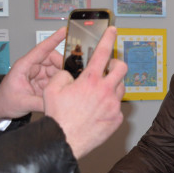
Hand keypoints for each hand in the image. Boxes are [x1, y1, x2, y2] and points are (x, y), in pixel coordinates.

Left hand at [0, 27, 66, 122]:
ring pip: (56, 69)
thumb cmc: (5, 101)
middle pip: (52, 59)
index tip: (64, 31)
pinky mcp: (42, 81)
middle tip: (68, 76)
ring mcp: (38, 74)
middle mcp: (32, 67)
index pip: (41, 49)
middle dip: (62, 66)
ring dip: (62, 76)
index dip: (53, 39)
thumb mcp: (23, 103)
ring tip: (64, 86)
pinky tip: (61, 90)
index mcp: (24, 66)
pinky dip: (60, 83)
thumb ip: (40, 103)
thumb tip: (56, 103)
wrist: (0, 108)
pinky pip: (55, 78)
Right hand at [42, 28, 127, 159]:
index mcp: (90, 80)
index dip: (108, 38)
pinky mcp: (117, 119)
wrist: (65, 141)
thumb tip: (70, 75)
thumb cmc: (58, 118)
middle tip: (110, 67)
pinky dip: (110, 106)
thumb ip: (62, 75)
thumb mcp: (51, 90)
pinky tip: (98, 111)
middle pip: (122, 68)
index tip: (113, 31)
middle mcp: (105, 90)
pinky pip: (117, 107)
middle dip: (117, 64)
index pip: (103, 52)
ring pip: (121, 88)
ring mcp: (113, 105)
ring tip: (100, 92)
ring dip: (113, 86)